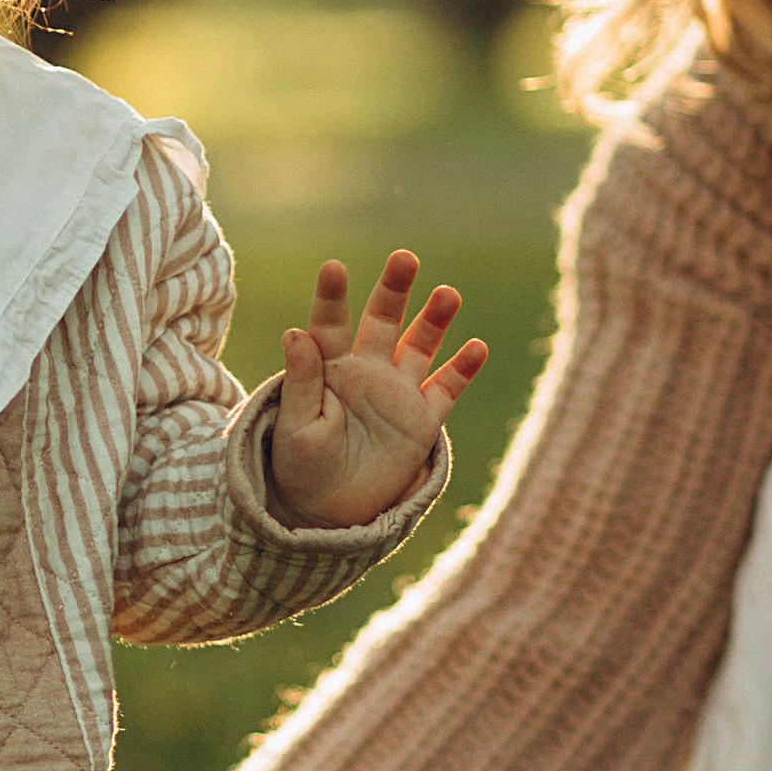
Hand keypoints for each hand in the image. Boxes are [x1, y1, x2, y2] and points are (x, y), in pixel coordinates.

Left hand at [264, 250, 486, 528]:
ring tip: (447, 294)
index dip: (332, 296)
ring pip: (419, 346)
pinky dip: (461, 369)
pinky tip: (476, 347)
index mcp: (327, 369)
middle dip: (394, 290)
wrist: (330, 511)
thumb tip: (295, 332)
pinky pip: (445, 390)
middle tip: (405, 259)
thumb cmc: (300, 466)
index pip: (329, 325)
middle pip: (382, 320)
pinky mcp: (421, 420)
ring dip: (434, 321)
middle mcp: (365, 370)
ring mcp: (396, 392)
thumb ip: (302, 382)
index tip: (333, 267)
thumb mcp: (295, 428)